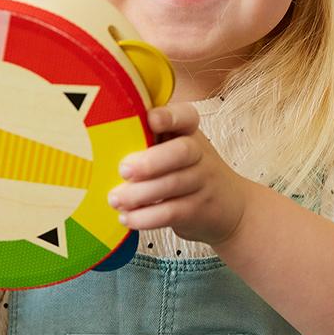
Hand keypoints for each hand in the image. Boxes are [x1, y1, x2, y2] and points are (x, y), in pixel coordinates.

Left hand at [106, 103, 250, 246]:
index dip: (169, 116)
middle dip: (151, 161)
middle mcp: (200, 154)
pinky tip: (128, 218)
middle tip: (124, 170)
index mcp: (189, 133)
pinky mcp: (198, 210)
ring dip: (140, 193)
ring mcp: (202, 182)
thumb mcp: (177, 149)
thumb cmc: (190, 172)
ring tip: (115, 199)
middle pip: (182, 151)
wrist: (233, 209)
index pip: (186, 116)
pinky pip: (172, 212)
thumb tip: (100, 143)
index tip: (150, 120)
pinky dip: (147, 217)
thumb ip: (150, 140)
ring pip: (173, 184)